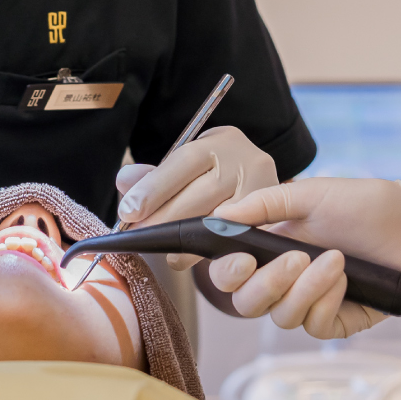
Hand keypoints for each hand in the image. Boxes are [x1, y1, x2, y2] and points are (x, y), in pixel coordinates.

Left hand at [114, 126, 277, 268]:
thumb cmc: (211, 168)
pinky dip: (210, 251)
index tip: (128, 212)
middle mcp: (245, 163)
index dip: (153, 189)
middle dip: (165, 219)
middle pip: (201, 195)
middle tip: (140, 235)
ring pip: (220, 222)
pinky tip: (190, 257)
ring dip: (187, 241)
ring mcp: (265, 192)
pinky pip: (237, 240)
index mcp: (219, 142)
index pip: (182, 162)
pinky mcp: (275, 220)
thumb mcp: (185, 161)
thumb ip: (153, 173)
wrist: (255, 172)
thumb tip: (125, 182)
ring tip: (164, 251)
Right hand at [207, 177, 400, 338]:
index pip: (229, 273)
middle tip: (295, 258)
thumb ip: (260, 205)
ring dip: (305, 290)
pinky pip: (317, 327)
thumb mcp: (305, 195)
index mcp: (267, 247)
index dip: (226, 273)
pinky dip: (326, 304)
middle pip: (247, 303)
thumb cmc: (360, 203)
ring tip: (333, 261)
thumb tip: (218, 216)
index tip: (242, 259)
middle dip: (267, 284)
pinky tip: (343, 279)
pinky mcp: (341, 318)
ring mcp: (311, 300)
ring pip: (282, 316)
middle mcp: (284, 278)